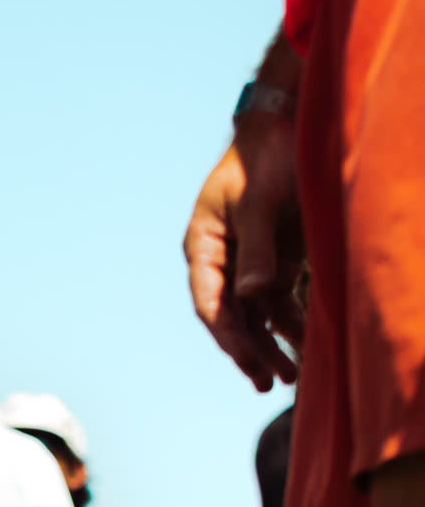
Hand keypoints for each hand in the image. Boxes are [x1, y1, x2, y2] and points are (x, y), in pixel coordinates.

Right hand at [184, 119, 303, 391]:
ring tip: (288, 377)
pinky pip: (280, 302)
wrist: (288, 124)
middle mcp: (222, 260)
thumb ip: (256, 248)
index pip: (210, 302)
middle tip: (266, 382)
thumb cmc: (264, 157)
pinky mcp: (275, 259)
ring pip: (256, 316)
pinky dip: (290, 324)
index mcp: (203, 246)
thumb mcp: (257, 201)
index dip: (227, 334)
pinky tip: (303, 346)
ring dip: (271, 345)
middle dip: (250, 351)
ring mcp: (249, 262)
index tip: (246, 359)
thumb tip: (251, 295)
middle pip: (232, 317)